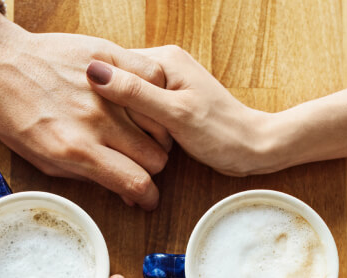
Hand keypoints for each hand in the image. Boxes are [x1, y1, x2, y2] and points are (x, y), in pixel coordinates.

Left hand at [0, 5, 171, 209]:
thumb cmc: (15, 117)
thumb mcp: (46, 162)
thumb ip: (91, 178)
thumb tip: (126, 191)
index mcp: (77, 151)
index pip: (136, 182)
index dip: (148, 197)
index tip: (148, 198)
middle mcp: (96, 120)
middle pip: (155, 156)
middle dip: (150, 167)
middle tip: (138, 163)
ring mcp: (104, 87)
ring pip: (160, 122)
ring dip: (155, 134)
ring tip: (140, 134)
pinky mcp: (107, 56)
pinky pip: (153, 78)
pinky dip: (154, 93)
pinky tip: (142, 102)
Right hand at [86, 45, 281, 175]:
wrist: (251, 148)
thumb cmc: (221, 133)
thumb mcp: (176, 115)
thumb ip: (137, 95)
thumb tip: (96, 74)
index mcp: (165, 60)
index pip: (116, 67)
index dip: (102, 94)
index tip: (95, 117)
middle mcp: (164, 66)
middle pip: (121, 84)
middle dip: (114, 112)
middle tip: (112, 136)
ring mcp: (167, 85)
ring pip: (129, 101)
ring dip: (124, 122)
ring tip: (125, 142)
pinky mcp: (169, 103)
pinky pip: (141, 111)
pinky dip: (136, 128)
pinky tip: (135, 143)